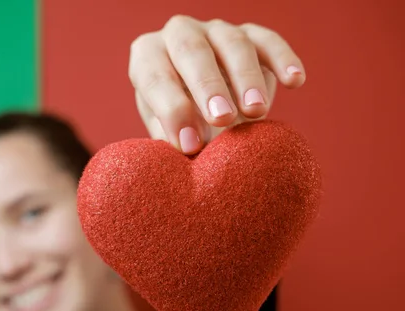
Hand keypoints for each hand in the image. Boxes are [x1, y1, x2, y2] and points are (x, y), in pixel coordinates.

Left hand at [129, 16, 305, 153]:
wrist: (201, 109)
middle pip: (192, 51)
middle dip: (208, 86)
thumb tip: (187, 148)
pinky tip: (295, 81)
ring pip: (233, 44)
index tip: (189, 145)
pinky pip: (268, 41)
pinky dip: (283, 59)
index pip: (155, 77)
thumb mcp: (165, 131)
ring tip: (256, 112)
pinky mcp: (250, 34)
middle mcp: (179, 34)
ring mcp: (216, 30)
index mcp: (147, 56)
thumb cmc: (177, 122)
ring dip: (246, 77)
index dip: (172, 110)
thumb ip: (171, 138)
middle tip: (222, 119)